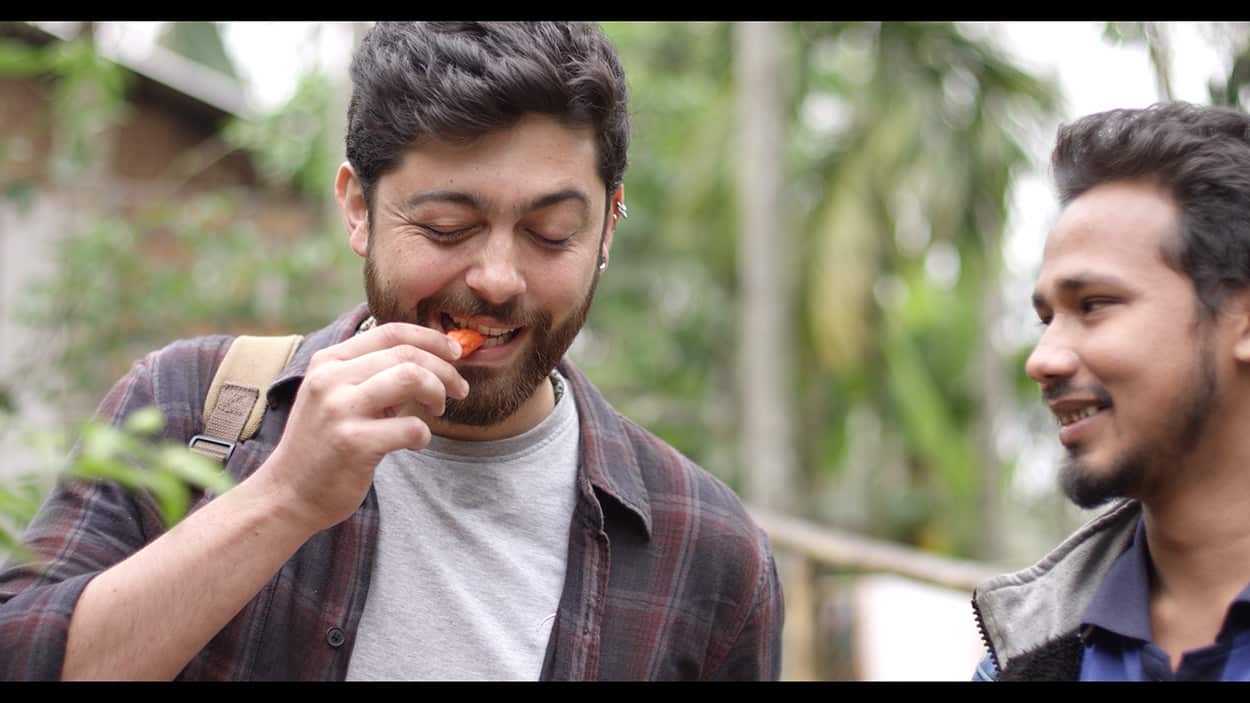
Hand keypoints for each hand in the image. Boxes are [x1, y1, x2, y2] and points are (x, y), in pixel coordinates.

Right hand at [261, 322, 468, 531]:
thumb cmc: (322, 444)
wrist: (288, 494)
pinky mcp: (354, 443)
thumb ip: (371, 375)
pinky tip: (414, 442)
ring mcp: (341, 410)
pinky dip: (423, 434)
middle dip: (444, 369)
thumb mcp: (335, 396)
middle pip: (407, 354)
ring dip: (438, 392)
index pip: (391, 332)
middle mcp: (331, 379)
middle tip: (458, 389)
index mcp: (329, 361)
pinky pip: (411, 427)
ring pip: (411, 378)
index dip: (430, 338)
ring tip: (438, 410)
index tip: (454, 353)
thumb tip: (427, 359)